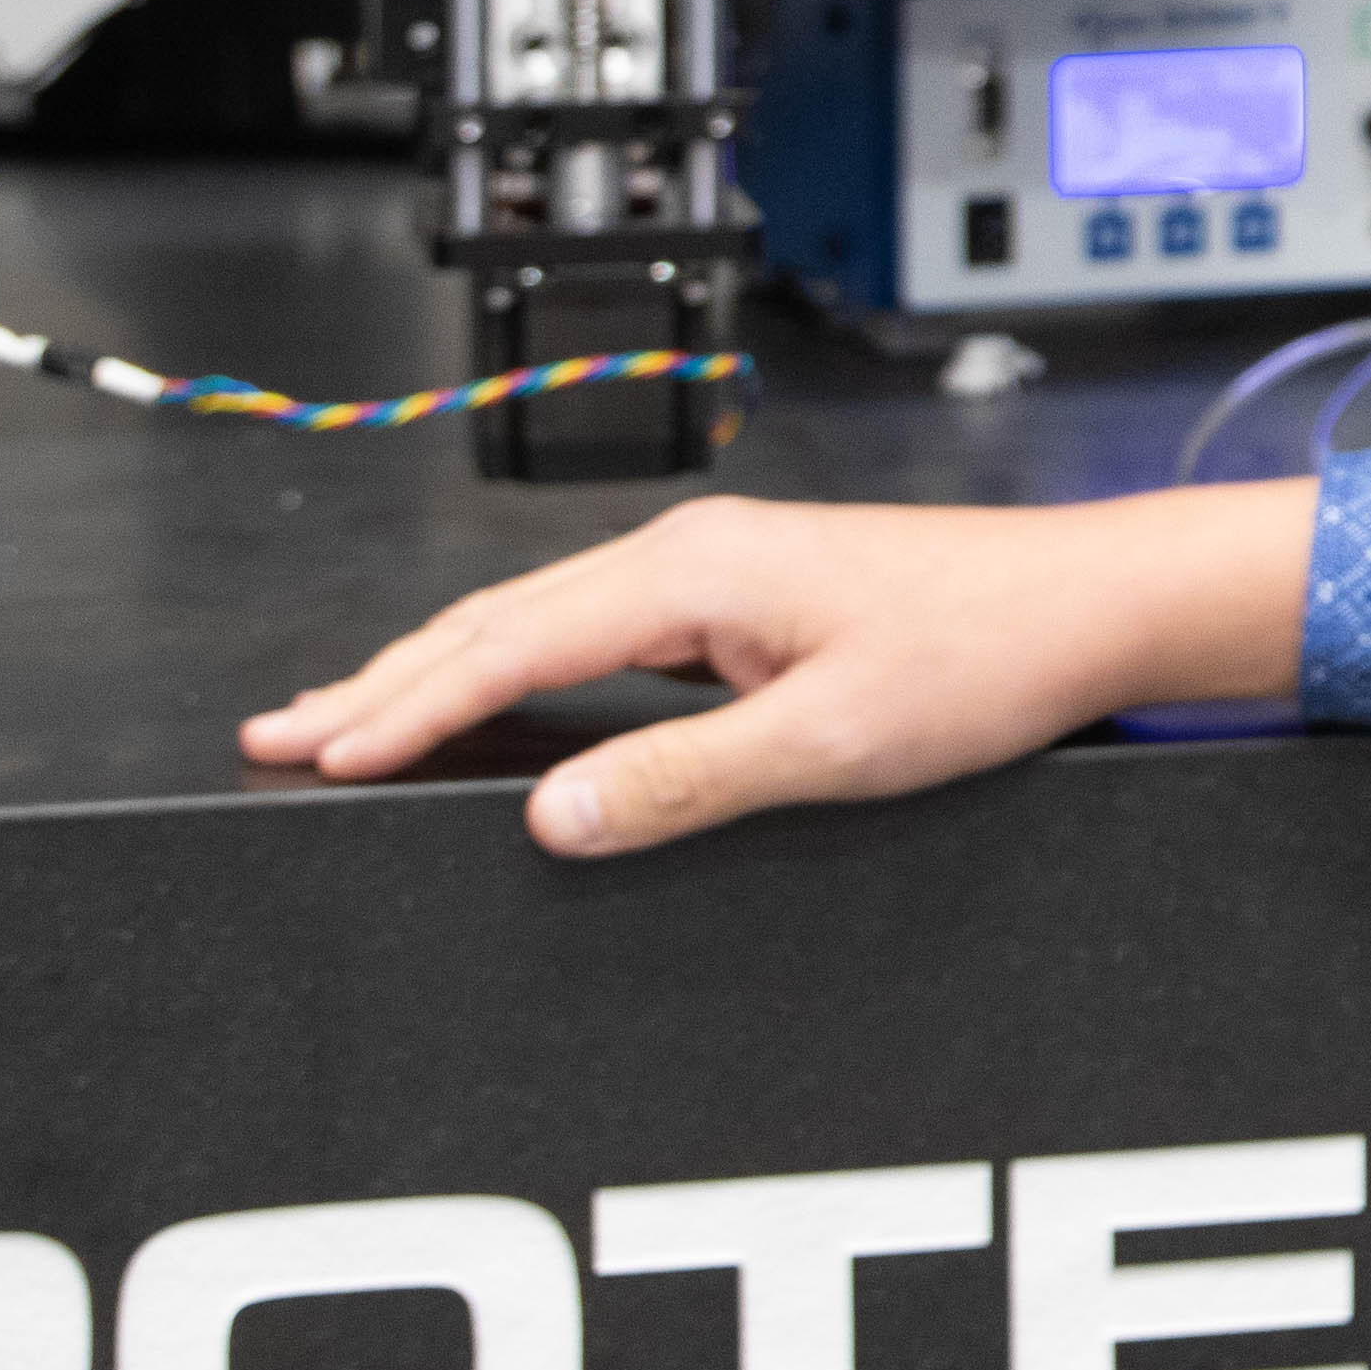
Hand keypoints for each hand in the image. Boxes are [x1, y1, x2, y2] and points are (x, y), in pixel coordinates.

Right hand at [237, 479, 1321, 858]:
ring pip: (542, 624)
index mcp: (698, 569)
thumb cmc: (990, 655)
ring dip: (442, 672)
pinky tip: (499, 707)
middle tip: (275, 735)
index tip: (313, 754)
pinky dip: (522, 671)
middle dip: (385, 681)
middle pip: (500, 621)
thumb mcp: (832, 740)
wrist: (1094, 606)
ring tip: (346, 720)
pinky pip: (599, 637)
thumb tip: (552, 816)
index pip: (506, 645)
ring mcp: (722, 573)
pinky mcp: (751, 602)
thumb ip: (684, 781)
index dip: (402, 707)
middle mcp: (697, 554)